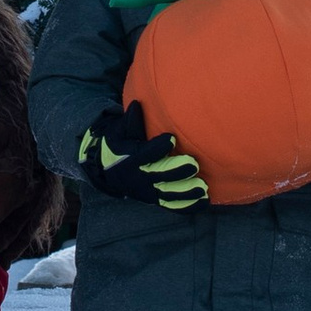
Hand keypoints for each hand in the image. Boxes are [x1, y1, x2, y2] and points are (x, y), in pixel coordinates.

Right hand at [75, 104, 207, 211]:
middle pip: (159, 176)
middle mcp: (138, 178)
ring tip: (203, 187)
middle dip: (177, 171)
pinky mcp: (155, 200)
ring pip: (168, 194)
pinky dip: (188, 206)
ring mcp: (148, 191)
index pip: (144, 154)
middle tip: (194, 164)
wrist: (107, 172)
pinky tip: (203, 201)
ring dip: (186, 192)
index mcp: (129, 159)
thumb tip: (137, 104)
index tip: (172, 138)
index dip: (158, 148)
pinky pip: (172, 206)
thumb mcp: (118, 132)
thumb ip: (130, 121)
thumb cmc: (119, 146)